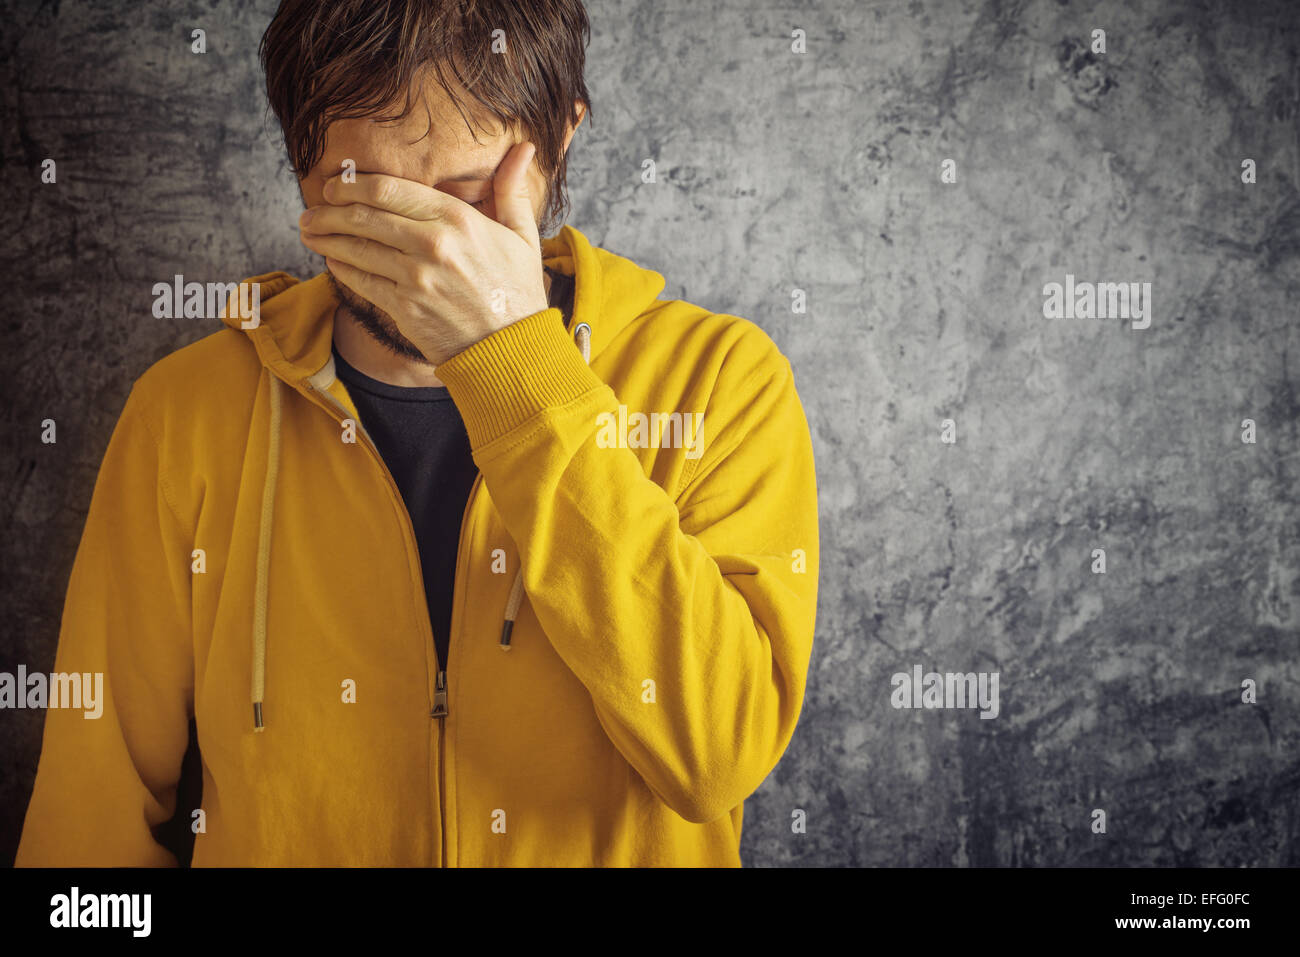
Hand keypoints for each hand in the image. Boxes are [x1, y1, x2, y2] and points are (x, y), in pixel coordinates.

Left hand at [297, 142, 549, 365]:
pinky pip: (360, 281)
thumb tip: (525, 149)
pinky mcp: (404, 307)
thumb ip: (511, 190)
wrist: (512, 349)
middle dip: (329, 209)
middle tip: (313, 209)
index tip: (335, 185)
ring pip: (355, 247)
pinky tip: (332, 260)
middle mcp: (432, 243)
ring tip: (309, 231)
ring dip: (325, 237)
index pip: (389, 190)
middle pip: (364, 215)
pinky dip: (341, 268)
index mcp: (457, 218)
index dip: (353, 184)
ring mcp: (415, 277)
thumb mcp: (523, 236)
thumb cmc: (518, 292)